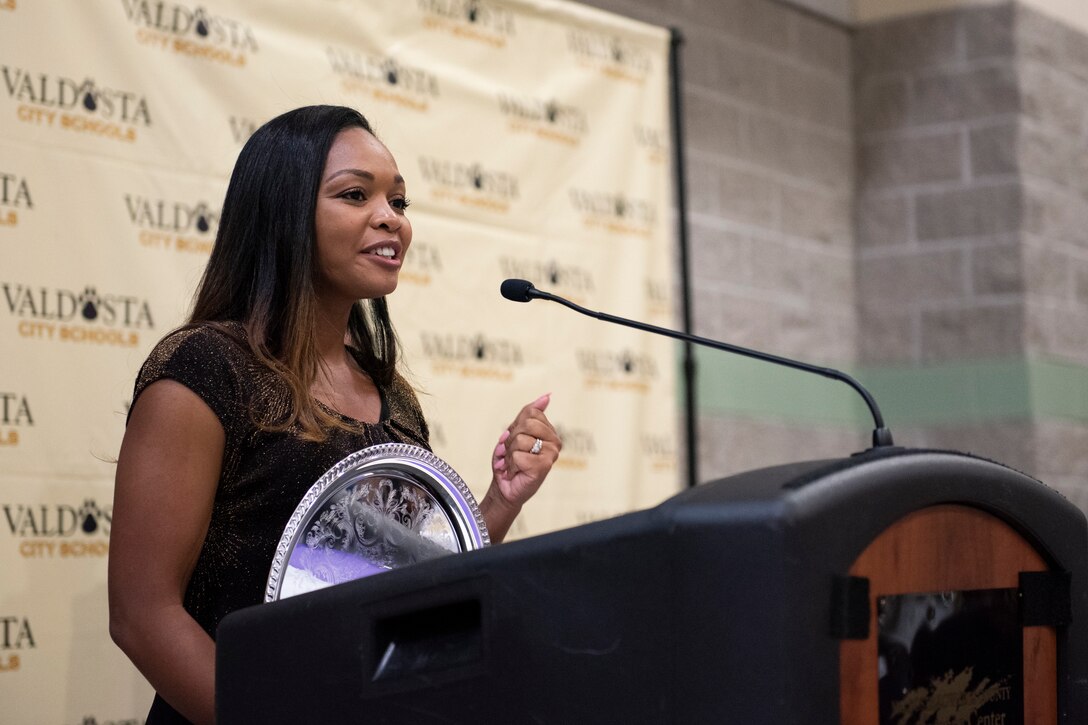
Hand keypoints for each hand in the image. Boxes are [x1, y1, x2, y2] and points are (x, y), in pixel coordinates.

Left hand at [483, 394, 560, 540]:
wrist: (504, 487)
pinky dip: (510, 465)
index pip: (530, 413)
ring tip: (513, 464)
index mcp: (549, 431)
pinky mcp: (544, 466)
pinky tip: (515, 472)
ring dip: (509, 454)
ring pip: (520, 440)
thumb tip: (547, 396)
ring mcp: (551, 454)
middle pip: (526, 424)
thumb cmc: (510, 461)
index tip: (514, 441)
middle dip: (511, 439)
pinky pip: (519, 455)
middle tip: (512, 453)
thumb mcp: (516, 432)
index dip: (515, 426)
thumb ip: (530, 413)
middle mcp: (554, 442)